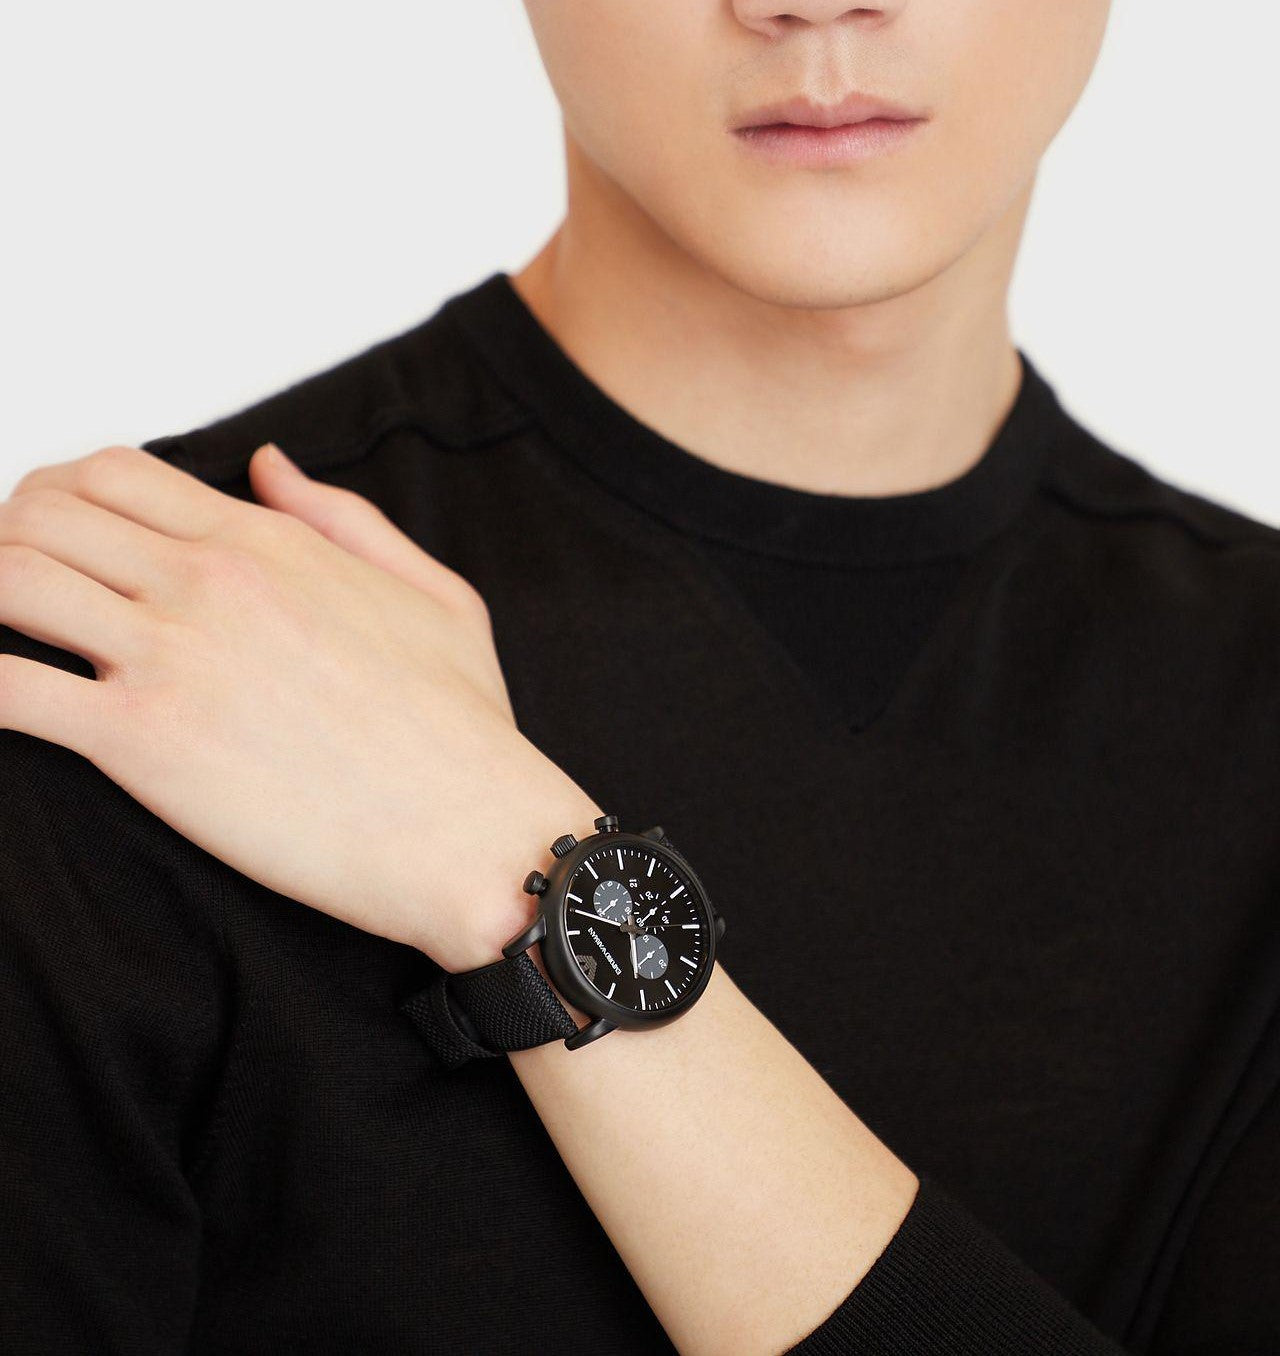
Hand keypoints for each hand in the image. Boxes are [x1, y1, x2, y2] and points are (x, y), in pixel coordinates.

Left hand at [0, 442, 595, 969]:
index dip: (62, 497)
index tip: (62, 543)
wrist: (472, 829)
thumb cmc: (462, 726)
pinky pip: (2, 692)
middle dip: (7, 540)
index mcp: (267, 542)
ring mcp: (170, 655)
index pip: (113, 473)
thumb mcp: (434, 593)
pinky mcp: (143, 743)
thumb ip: (343, 516)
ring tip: (5, 646)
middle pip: (40, 512)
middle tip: (18, 597)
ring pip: (5, 580)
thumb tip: (268, 464)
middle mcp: (207, 581)